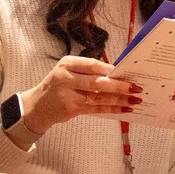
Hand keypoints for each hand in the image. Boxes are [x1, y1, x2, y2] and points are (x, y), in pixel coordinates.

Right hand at [19, 56, 143, 133]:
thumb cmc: (59, 85)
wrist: (38, 105)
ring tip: (135, 100)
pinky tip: (124, 108)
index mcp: (67, 64)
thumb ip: (87, 71)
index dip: (111, 69)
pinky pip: (96, 109)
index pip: (92, 65)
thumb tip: (116, 74)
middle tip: (137, 88)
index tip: (127, 71)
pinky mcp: (72, 109)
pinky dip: (112, 109)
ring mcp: (69, 95)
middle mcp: (66, 78)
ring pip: (99, 97)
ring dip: (119, 99)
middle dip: (119, 86)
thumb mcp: (68, 72)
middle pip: (98, 82)